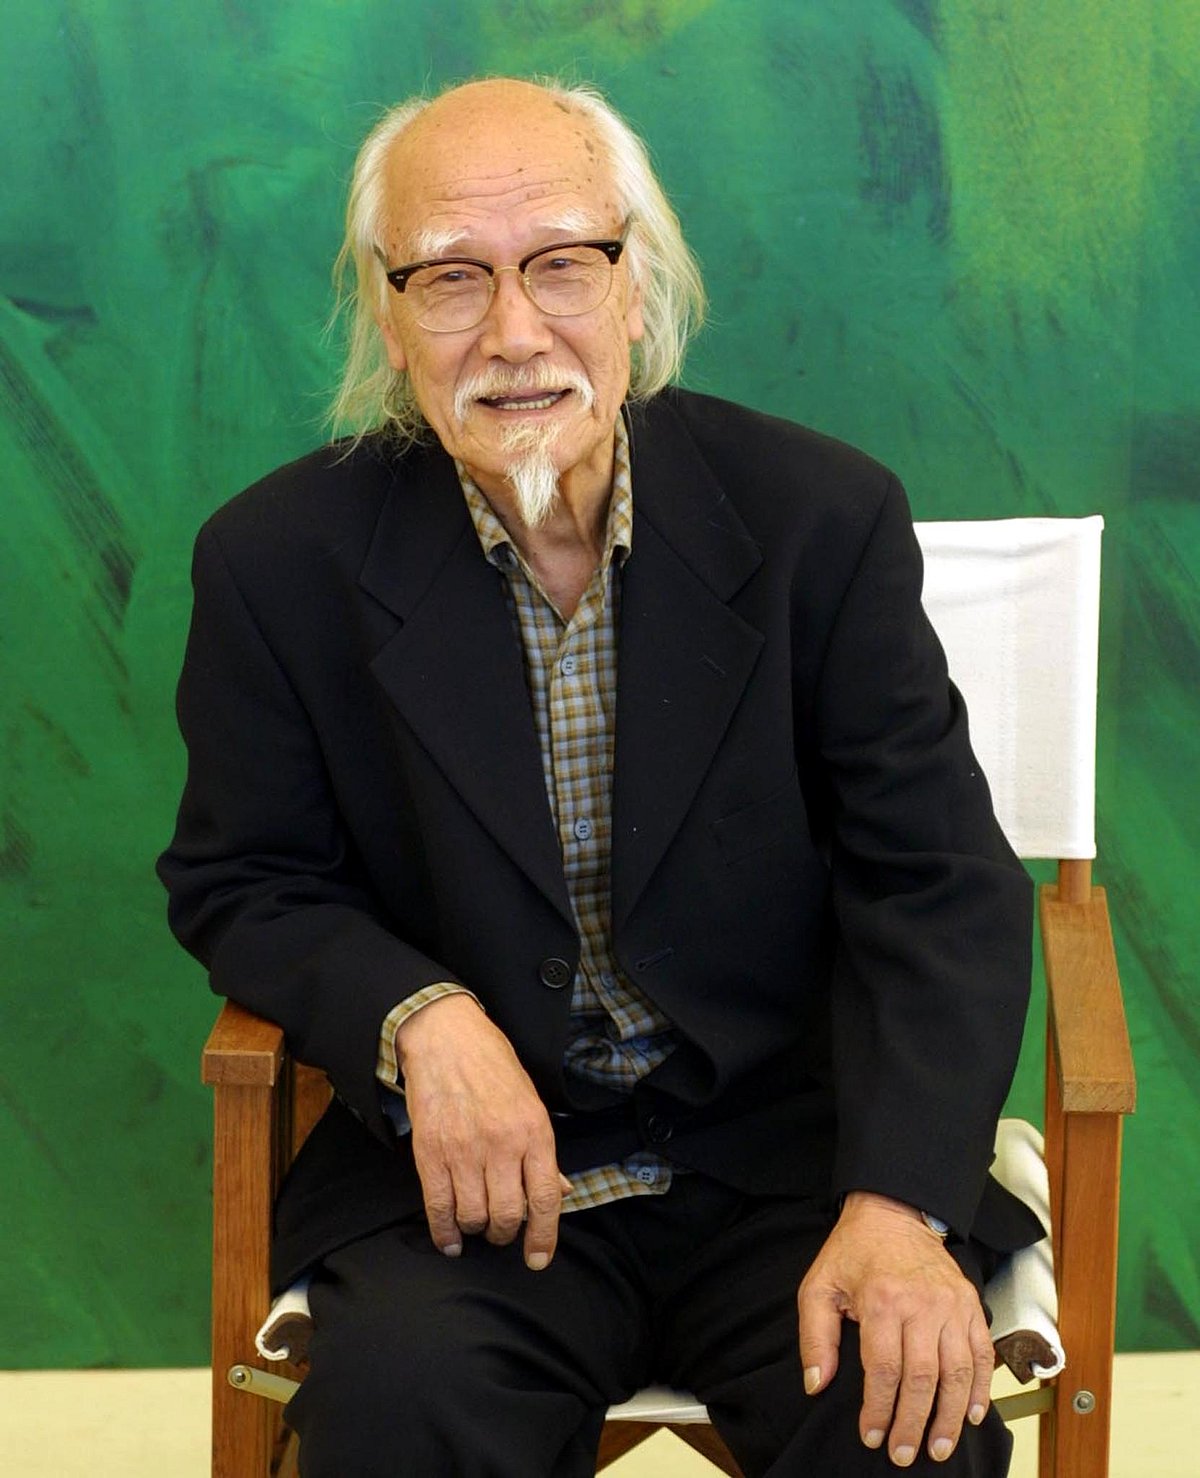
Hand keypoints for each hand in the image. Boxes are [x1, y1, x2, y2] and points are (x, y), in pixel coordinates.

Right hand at [395, 994, 566, 1269]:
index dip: (544, 1236)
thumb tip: (560, 1192)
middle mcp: (501, 1144)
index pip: (545, 1198)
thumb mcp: (530, 1102)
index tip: (538, 1258)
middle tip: (503, 1230)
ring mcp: (464, 1150)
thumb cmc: (493, 1066)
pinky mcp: (430, 1153)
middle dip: (507, 1234)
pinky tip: (450, 1240)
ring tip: (478, 1223)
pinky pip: (438, 1207)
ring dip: (477, 1230)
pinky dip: (444, 1232)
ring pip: (474, 1216)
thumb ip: (543, 1151)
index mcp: (534, 1131)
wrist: (446, 1037)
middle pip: (509, 1215)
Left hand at [797, 1191, 993, 1466]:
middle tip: (905, 1455)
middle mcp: (921, 1304)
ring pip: (957, 1372)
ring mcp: (951, 1305)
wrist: (893, 1213)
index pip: (884, 1369)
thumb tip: (816, 1383)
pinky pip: (981, 1353)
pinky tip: (972, 1414)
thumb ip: (814, 1336)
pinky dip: (980, 1388)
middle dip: (914, 1423)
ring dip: (951, 1417)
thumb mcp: (819, 1285)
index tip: (873, 1437)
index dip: (879, 1410)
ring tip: (940, 1448)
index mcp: (882, 1300)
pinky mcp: (970, 1304)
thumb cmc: (853, 1252)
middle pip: (923, 1378)